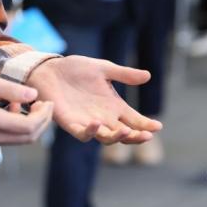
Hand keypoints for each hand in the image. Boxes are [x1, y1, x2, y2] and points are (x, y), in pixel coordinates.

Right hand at [0, 69, 53, 145]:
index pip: (27, 128)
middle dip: (41, 122)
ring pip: (17, 140)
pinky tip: (11, 106)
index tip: (48, 100)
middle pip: (26, 139)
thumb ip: (9, 89)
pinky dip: (15, 125)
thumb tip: (34, 95)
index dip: (43, 116)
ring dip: (28, 124)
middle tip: (44, 103)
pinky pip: (5, 137)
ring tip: (25, 101)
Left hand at [26, 55, 161, 143]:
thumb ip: (124, 74)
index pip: (134, 120)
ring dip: (117, 136)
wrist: (49, 69)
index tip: (157, 126)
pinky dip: (91, 131)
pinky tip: (98, 123)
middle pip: (124, 134)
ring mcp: (87, 122)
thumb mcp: (103, 68)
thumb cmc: (75, 69)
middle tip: (146, 135)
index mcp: (113, 106)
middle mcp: (104, 117)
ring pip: (106, 138)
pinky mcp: (71, 123)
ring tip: (126, 130)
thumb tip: (148, 76)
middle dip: (136, 136)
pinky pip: (82, 134)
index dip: (146, 125)